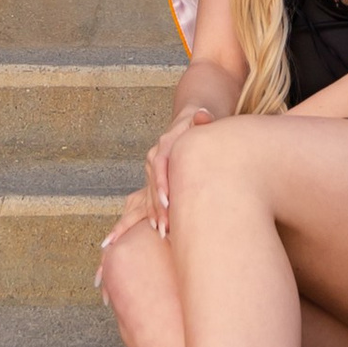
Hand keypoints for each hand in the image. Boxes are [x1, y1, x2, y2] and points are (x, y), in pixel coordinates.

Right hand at [138, 103, 214, 240]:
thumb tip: (202, 115)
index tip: (167, 200)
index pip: (160, 164)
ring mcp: (152, 172)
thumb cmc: (199, 125)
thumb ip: (202, 119)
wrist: (188, 124)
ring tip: (161, 232)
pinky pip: (145, 202)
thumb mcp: (201, 119)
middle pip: (153, 185)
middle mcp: (154, 159)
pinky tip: (145, 231)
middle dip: (158, 207)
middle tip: (166, 226)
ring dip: (153, 215)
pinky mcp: (153, 183)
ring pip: (148, 196)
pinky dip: (145, 217)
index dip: (161, 183)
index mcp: (164, 144)